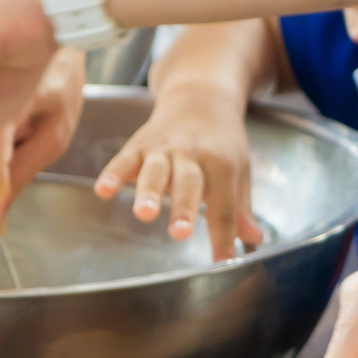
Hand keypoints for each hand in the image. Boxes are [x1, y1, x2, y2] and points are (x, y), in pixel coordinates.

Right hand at [93, 81, 264, 260]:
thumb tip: (253, 240)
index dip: (223, 235)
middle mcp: (192, 154)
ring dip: (149, 192)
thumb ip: (240, 208)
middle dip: (184, 208)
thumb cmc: (221, 141)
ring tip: (144, 214)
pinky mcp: (139, 145)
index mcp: (222, 164)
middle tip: (180, 233)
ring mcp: (163, 149)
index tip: (223, 261)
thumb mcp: (238, 170)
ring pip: (155, 171)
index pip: (224, 205)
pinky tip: (104, 191)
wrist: (200, 96)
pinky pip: (124, 160)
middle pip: (189, 184)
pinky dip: (113, 174)